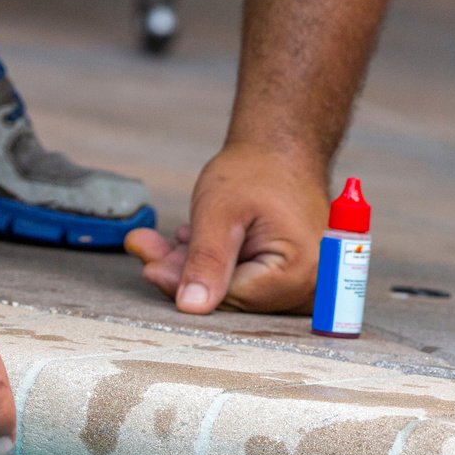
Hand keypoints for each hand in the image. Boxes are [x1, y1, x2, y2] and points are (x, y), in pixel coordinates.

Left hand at [126, 144, 329, 314]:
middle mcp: (307, 284)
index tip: (151, 268)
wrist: (283, 148)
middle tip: (147, 250)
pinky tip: (193, 241)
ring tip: (169, 241)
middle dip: (187, 274)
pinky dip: (216, 264)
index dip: (186, 285)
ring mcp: (303, 282)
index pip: (230, 298)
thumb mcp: (220, 211)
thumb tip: (192, 306)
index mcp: (297, 272)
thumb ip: (206, 261)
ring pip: (234, 288)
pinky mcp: (290, 276)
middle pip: (232, 296)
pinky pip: (245, 280)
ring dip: (197, 267)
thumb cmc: (257, 170)